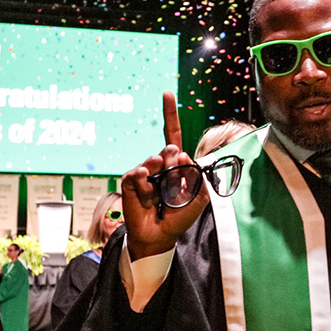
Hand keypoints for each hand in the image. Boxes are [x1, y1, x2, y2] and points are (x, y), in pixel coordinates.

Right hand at [122, 91, 209, 259]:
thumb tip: (180, 153)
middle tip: (175, 184)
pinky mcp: (131, 181)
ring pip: (155, 160)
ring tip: (160, 192)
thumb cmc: (178, 218)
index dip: (170, 114)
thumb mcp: (198, 197)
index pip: (172, 135)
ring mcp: (145, 172)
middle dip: (175, 164)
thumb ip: (195, 175)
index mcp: (175, 165)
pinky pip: (138, 173)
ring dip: (162, 174)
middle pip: (169, 149)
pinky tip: (148, 193)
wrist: (159, 236)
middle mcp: (159, 165)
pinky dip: (145, 181)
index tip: (167, 93)